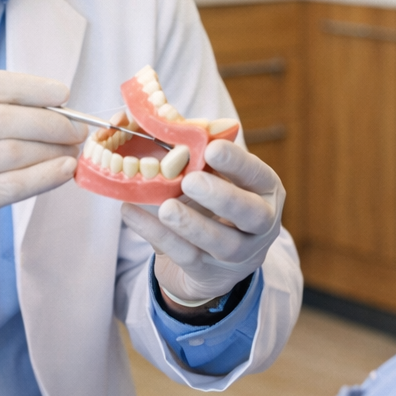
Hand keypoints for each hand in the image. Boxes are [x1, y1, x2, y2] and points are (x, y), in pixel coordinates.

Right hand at [0, 69, 84, 279]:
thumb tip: (52, 107)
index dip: (30, 88)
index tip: (63, 94)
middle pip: (1, 119)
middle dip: (48, 122)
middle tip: (76, 128)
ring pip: (9, 153)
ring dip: (50, 150)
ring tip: (72, 149)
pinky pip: (9, 186)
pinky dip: (43, 177)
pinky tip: (64, 171)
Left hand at [120, 140, 284, 306]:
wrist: (211, 264)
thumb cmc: (212, 207)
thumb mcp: (214, 180)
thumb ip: (199, 157)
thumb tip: (168, 121)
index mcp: (264, 192)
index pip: (258, 176)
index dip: (238, 163)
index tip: (212, 147)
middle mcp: (260, 226)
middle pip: (251, 214)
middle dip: (222, 197)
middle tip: (191, 181)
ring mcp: (238, 255)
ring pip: (221, 242)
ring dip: (192, 223)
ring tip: (166, 207)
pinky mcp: (210, 274)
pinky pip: (185, 255)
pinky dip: (156, 235)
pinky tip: (132, 214)